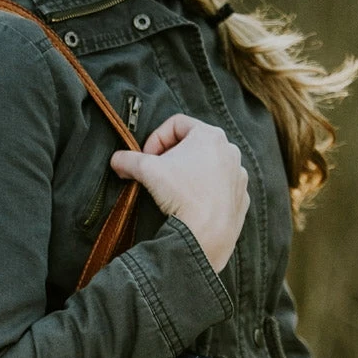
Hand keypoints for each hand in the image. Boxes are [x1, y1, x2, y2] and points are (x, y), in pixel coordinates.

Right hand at [109, 113, 248, 274]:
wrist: (206, 234)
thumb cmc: (182, 195)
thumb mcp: (146, 170)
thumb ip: (128, 160)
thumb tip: (116, 160)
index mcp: (209, 135)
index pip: (176, 124)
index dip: (155, 138)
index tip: (147, 157)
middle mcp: (229, 150)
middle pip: (193, 144)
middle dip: (172, 156)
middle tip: (158, 174)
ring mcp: (238, 174)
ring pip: (208, 165)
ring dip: (190, 173)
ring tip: (176, 190)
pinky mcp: (241, 196)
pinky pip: (220, 187)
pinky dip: (206, 192)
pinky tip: (193, 204)